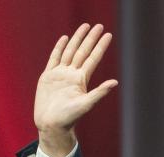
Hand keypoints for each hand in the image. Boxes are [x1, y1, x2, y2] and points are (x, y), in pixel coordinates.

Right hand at [34, 23, 117, 156]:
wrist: (51, 124)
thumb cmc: (69, 118)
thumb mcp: (86, 104)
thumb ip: (99, 92)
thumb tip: (115, 82)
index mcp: (81, 80)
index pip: (93, 58)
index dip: (100, 46)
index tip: (108, 35)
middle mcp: (72, 74)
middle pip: (83, 51)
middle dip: (90, 38)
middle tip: (98, 25)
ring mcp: (60, 74)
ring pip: (69, 52)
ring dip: (77, 39)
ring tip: (84, 27)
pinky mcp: (48, 76)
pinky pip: (54, 58)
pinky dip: (59, 48)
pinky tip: (65, 39)